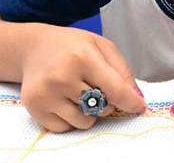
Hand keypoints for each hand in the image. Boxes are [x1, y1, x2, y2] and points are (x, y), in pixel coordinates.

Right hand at [19, 25, 145, 131]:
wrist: (34, 48)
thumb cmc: (72, 46)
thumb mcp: (101, 46)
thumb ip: (122, 71)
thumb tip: (135, 98)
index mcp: (81, 57)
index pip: (115, 90)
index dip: (131, 101)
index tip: (139, 106)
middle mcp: (61, 77)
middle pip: (102, 107)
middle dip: (107, 101)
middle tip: (96, 84)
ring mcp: (46, 94)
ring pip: (85, 122)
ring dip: (89, 112)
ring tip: (79, 91)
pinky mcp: (35, 108)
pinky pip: (66, 128)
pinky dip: (71, 118)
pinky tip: (65, 99)